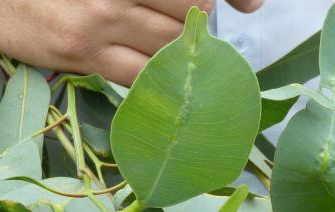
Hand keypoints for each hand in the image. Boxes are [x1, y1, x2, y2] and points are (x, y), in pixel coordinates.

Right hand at [0, 0, 263, 84]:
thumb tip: (208, 4)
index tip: (251, 3)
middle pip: (190, 12)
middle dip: (196, 21)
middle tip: (182, 22)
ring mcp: (99, 21)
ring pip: (169, 47)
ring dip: (179, 53)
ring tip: (162, 46)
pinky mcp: (83, 53)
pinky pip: (140, 76)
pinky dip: (157, 80)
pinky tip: (154, 76)